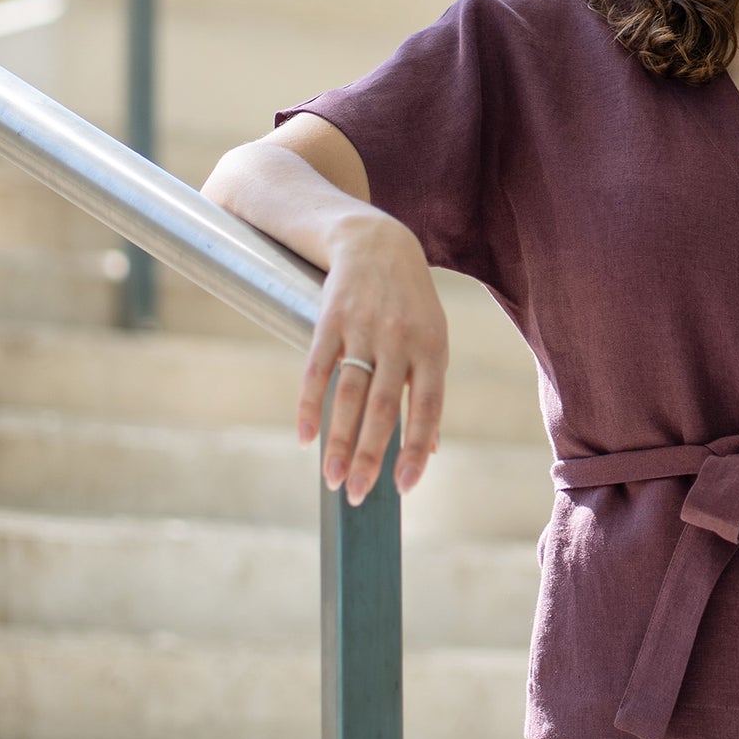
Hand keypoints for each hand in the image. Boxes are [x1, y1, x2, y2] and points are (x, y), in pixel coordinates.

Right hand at [299, 211, 448, 504]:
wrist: (377, 243)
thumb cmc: (411, 304)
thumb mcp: (433, 340)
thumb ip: (427, 391)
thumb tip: (429, 449)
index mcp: (432, 349)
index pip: (426, 408)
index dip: (415, 448)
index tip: (404, 487)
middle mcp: (400, 340)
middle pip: (382, 408)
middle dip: (368, 456)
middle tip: (355, 496)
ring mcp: (363, 329)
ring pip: (348, 395)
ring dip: (337, 441)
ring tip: (330, 480)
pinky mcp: (329, 320)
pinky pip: (317, 369)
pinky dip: (310, 406)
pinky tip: (306, 439)